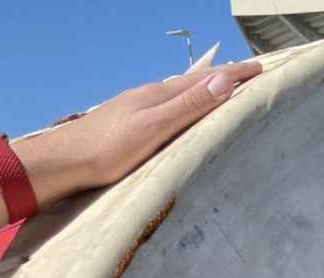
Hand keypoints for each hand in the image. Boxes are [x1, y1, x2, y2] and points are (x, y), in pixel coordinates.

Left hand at [28, 60, 263, 194]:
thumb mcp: (154, 128)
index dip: (234, 74)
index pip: (206, 80)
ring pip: (182, 92)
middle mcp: (150, 96)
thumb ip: (187, 105)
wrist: (63, 161)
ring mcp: (139, 107)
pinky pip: (170, 104)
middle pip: (195, 82)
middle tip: (249, 74)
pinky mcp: (131, 121)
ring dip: (206, 89)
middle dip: (225, 77)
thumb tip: (222, 81)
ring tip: (224, 89)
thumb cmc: (107, 150)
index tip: (260, 69)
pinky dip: (188, 102)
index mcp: (160, 95)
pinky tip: (184, 111)